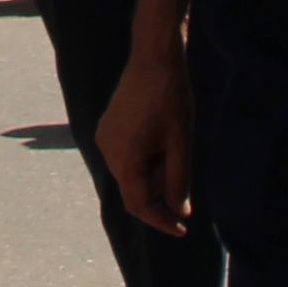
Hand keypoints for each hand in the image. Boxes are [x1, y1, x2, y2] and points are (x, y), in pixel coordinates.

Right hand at [95, 37, 193, 238]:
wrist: (154, 57)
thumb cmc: (171, 98)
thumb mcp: (181, 142)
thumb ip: (179, 181)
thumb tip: (179, 212)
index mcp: (123, 157)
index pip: (139, 204)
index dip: (161, 220)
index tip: (183, 229)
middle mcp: (107, 150)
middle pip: (136, 187)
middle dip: (161, 184)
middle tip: (181, 156)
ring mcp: (104, 137)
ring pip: (132, 171)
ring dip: (155, 167)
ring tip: (171, 138)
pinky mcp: (107, 127)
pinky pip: (127, 154)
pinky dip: (145, 154)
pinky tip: (159, 131)